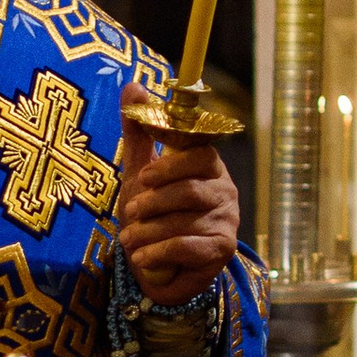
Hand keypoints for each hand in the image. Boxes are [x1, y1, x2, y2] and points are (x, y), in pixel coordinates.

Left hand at [116, 93, 237, 305]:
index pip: (199, 152)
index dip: (171, 163)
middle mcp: (224, 190)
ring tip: (129, 238)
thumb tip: (132, 86)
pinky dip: (158, 251)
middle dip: (154, 201)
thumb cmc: (154, 215)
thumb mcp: (141, 173)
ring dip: (149, 230)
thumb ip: (139, 133)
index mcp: (208, 166)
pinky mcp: (221, 250)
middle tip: (131, 211)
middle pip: (190, 188)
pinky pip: (188, 246)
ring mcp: (226, 220)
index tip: (144, 176)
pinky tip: (142, 256)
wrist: (162, 269)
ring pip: (185, 219)